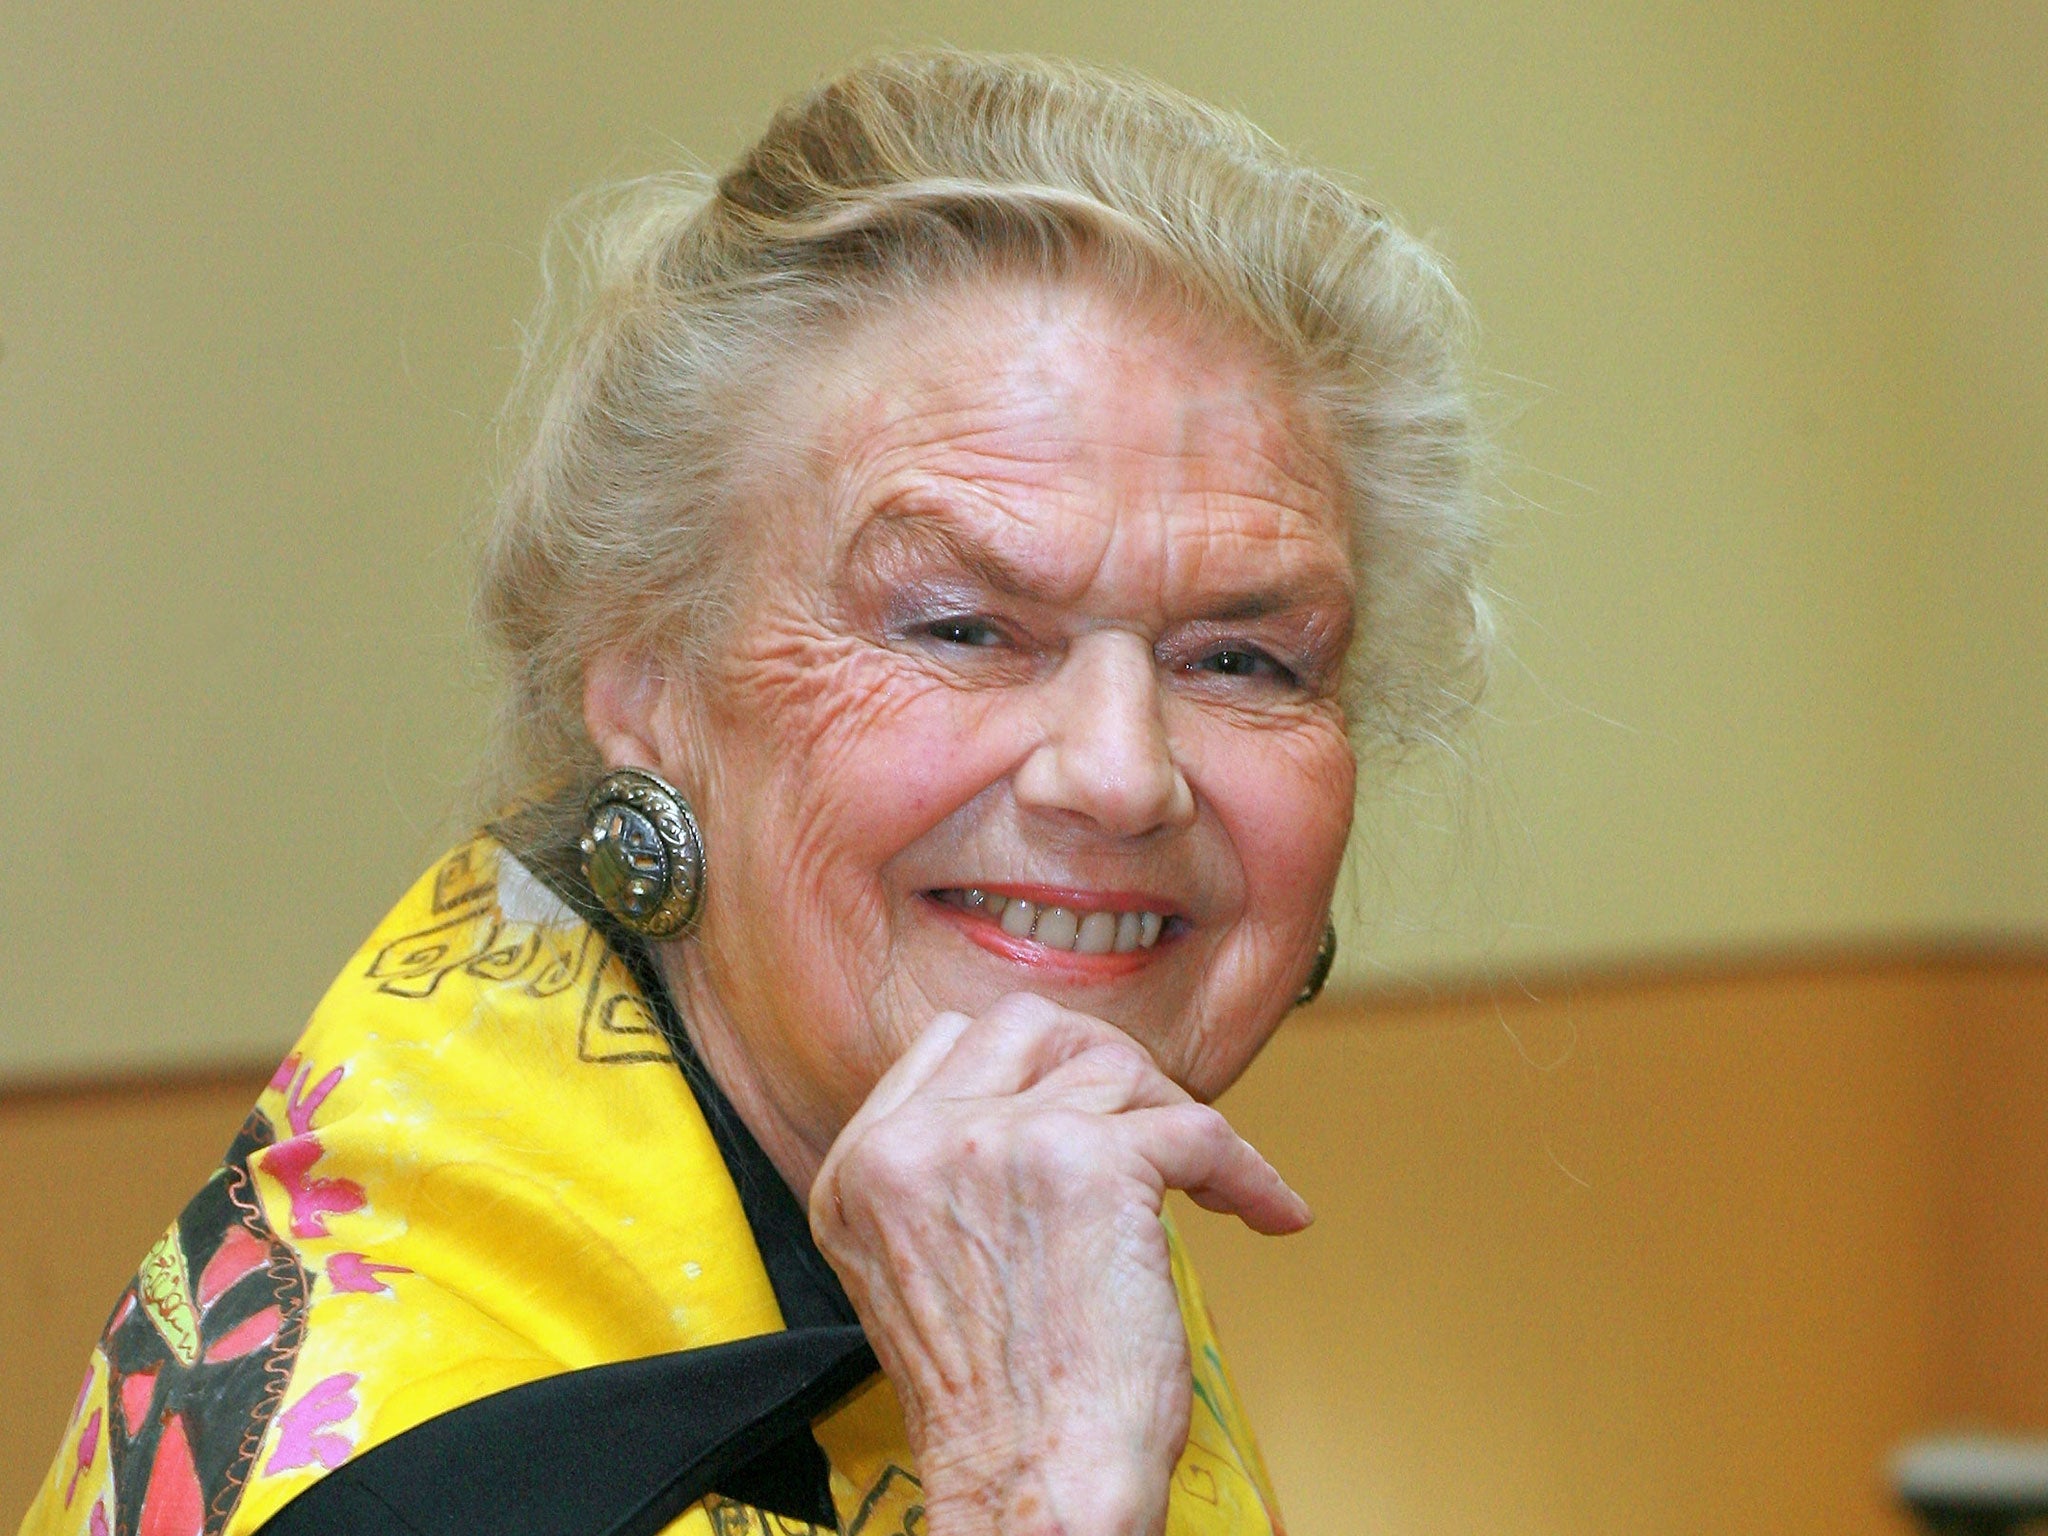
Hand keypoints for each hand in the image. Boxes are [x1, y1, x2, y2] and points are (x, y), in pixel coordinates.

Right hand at [809, 993, 1310, 1535]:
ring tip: (1204, 1182)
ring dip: (1173, 1118)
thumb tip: (1044, 1107)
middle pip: (1028, 1026)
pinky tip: (1266, 1210)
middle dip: (1102, 1064)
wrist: (1031, 1485)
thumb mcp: (915, 1270)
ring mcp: (998, 1141)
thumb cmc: (997, 1411)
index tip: (1084, 1111)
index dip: (1031, 1068)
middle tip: (1148, 1125)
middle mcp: (915, 1144)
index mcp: (860, 1170)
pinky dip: (1249, 1171)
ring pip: (1116, 1067)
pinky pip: (1198, 1128)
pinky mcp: (1090, 1162)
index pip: (949, 1044)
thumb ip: (950, 1177)